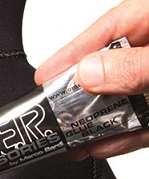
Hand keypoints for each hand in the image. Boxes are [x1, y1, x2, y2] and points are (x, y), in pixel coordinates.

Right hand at [35, 0, 148, 159]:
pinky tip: (103, 146)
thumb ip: (135, 65)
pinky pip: (147, 121)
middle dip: (79, 98)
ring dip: (98, 123)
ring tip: (71, 141)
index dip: (68, 57)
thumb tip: (88, 74)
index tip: (41, 79)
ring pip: (127, 99)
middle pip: (110, 70)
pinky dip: (126, 136)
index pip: (103, 32)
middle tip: (50, 119)